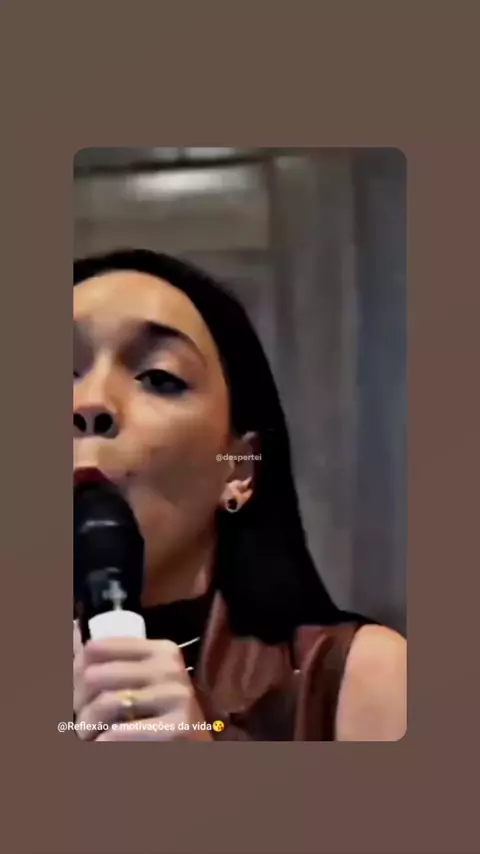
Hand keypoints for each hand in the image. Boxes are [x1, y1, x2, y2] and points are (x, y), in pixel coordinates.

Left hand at [73, 630, 209, 740]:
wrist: (195, 750)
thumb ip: (108, 659)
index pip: (97, 647)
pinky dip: (103, 744)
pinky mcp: (177, 728)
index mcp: (161, 650)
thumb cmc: (159, 716)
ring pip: (104, 704)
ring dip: (87, 727)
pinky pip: (118, 734)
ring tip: (90, 736)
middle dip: (79, 703)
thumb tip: (72, 628)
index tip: (77, 692)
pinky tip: (105, 745)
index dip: (75, 671)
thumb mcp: (140, 681)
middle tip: (82, 720)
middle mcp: (170, 668)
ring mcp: (176, 697)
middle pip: (95, 675)